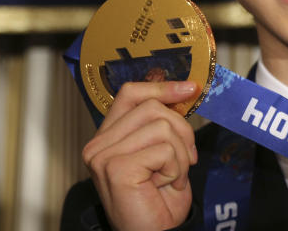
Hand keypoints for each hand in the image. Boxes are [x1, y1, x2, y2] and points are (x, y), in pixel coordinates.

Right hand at [82, 81, 199, 230]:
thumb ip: (163, 122)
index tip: (189, 89)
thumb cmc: (159, 200)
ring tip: (171, 176)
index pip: (130, 94)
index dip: (161, 87)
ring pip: (162, 126)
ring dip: (180, 154)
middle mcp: (98, 145)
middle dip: (181, 131)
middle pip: (152, 107)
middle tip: (185, 160)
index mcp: (107, 137)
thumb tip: (183, 89)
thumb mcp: (164, 151)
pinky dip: (175, 168)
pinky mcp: (116, 168)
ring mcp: (103, 156)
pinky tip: (165, 185)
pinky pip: (165, 149)